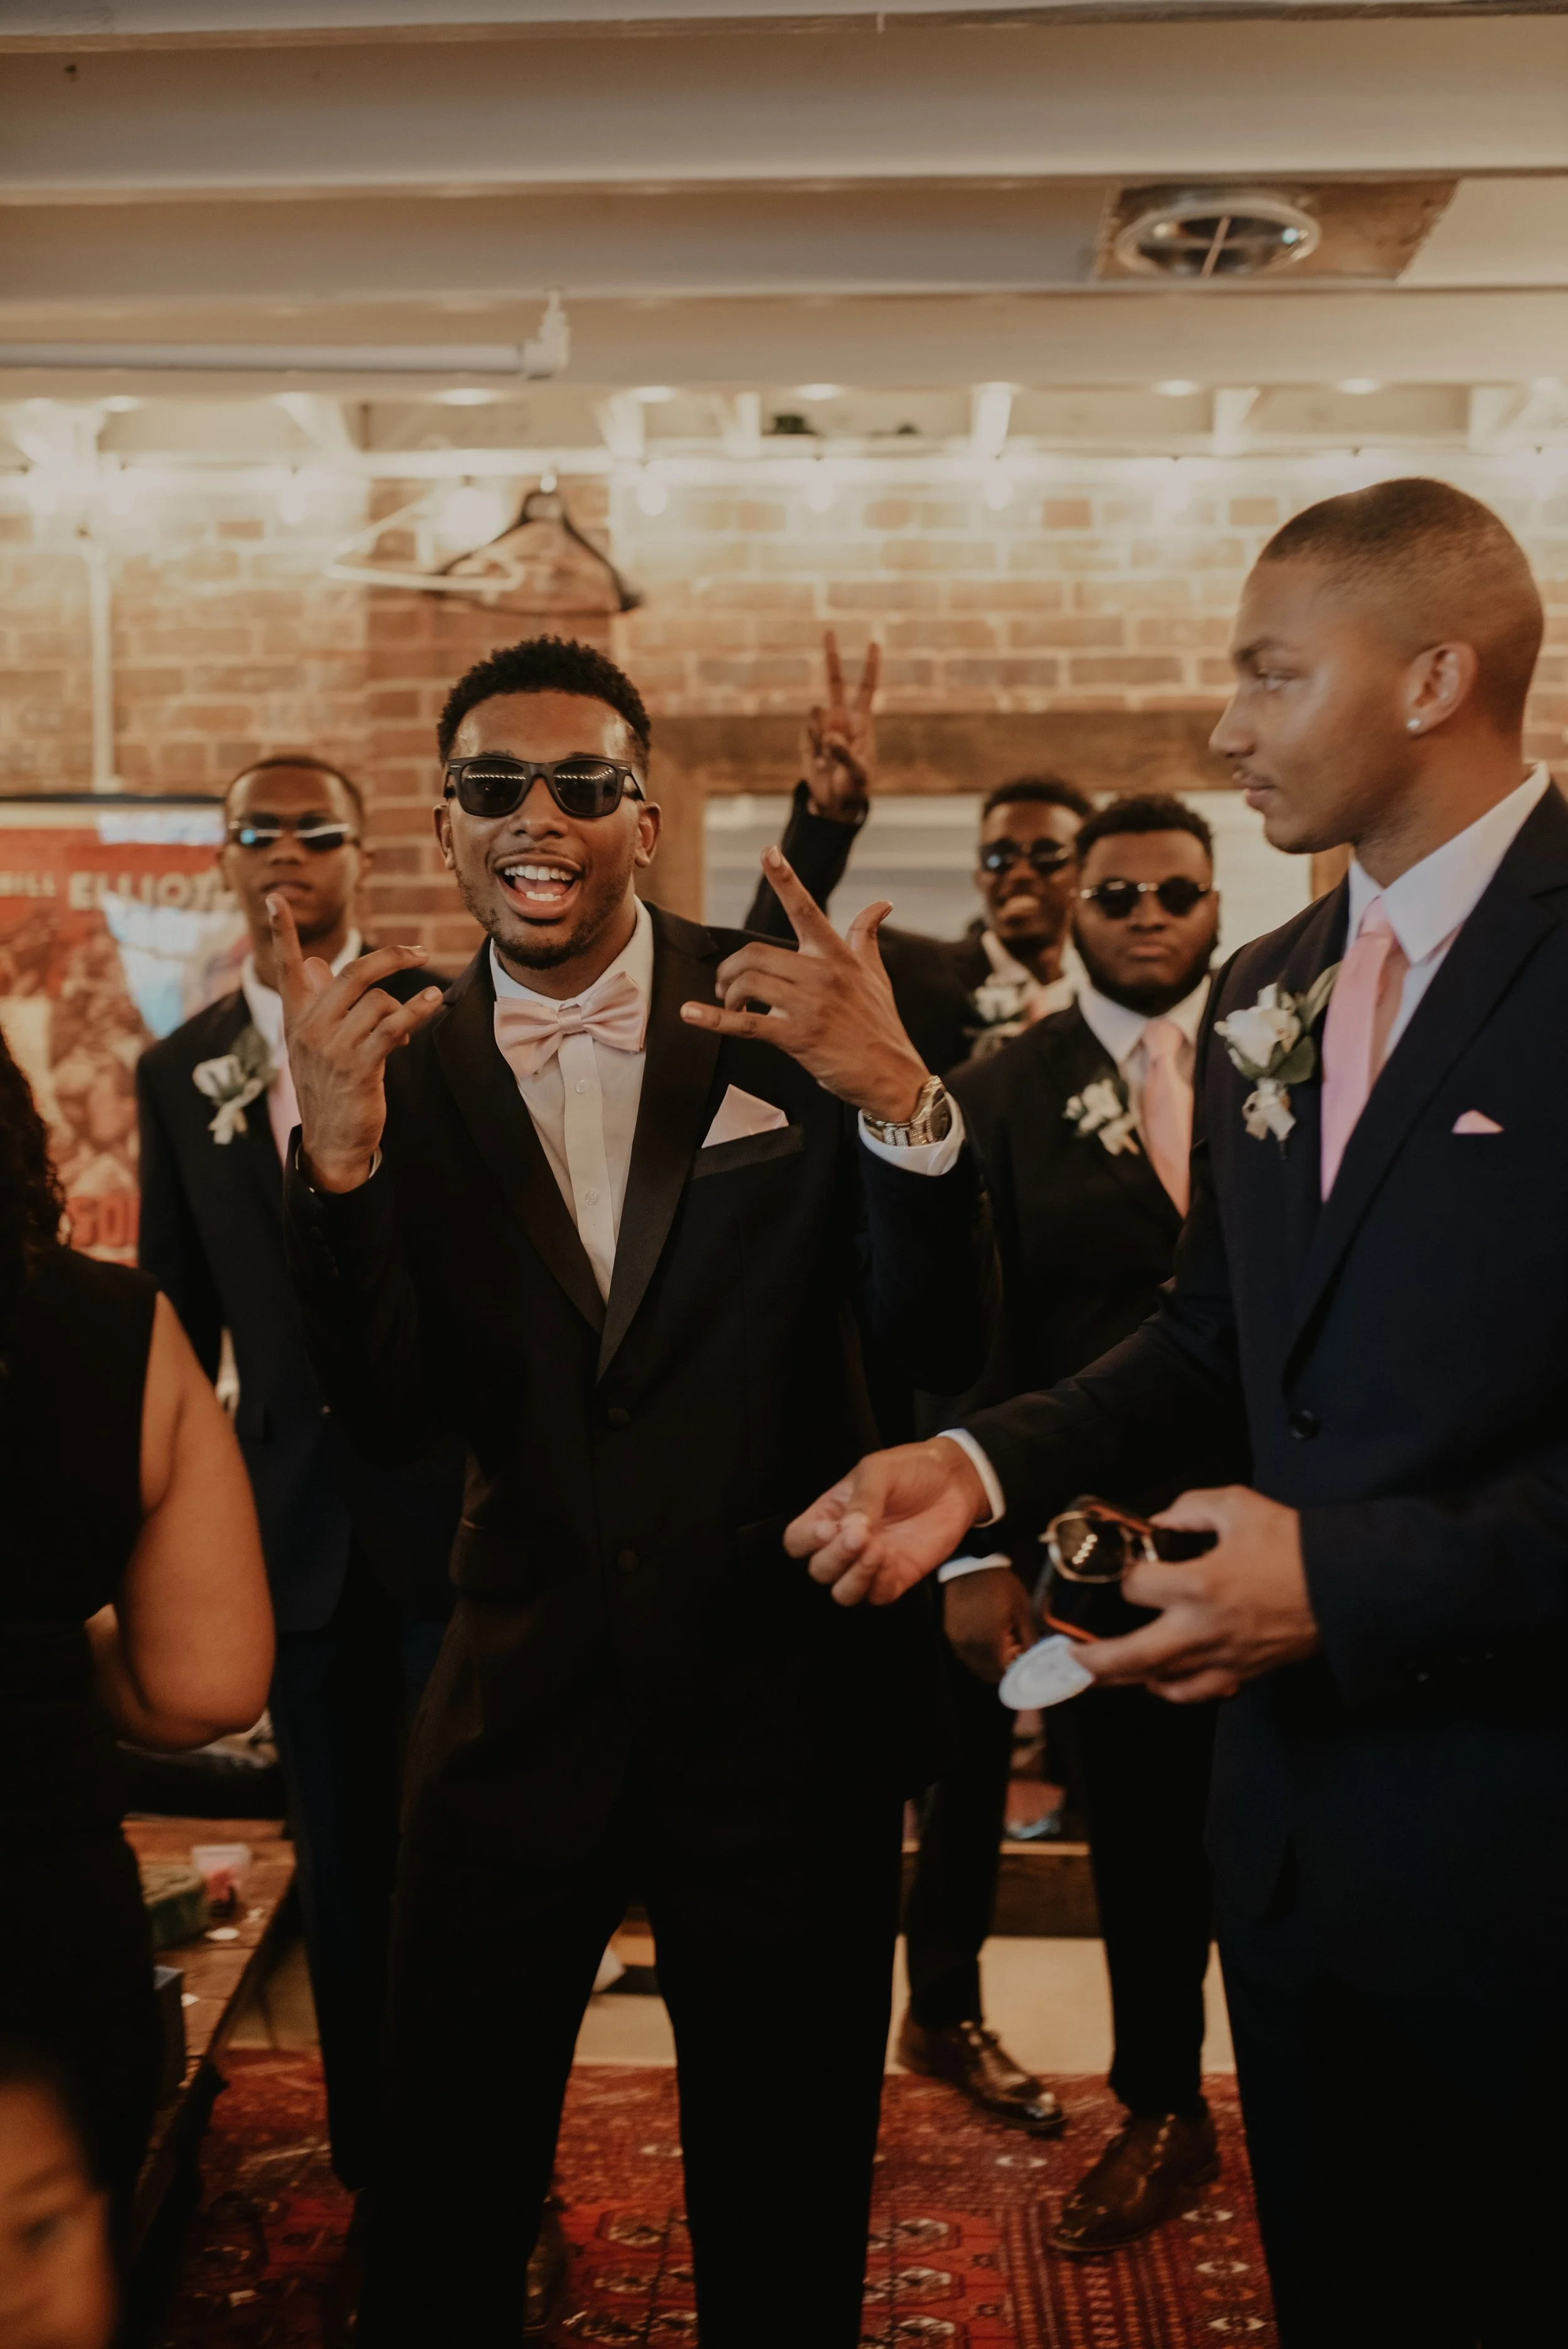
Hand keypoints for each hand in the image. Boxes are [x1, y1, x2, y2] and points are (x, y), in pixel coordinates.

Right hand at [268, 895, 443, 1192]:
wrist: (332, 1140)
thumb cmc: (329, 1086)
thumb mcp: (315, 1042)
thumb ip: (317, 1000)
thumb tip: (315, 962)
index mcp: (296, 1017)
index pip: (286, 967)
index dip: (280, 932)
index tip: (273, 898)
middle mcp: (309, 1027)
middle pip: (353, 973)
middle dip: (391, 959)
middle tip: (419, 952)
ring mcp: (332, 1047)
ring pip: (378, 1002)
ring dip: (402, 1010)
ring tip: (407, 1027)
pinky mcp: (358, 1065)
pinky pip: (391, 1024)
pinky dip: (416, 1009)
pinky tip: (433, 1000)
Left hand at [680, 848, 927, 1121]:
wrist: (891, 1074)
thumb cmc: (880, 1024)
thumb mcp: (877, 975)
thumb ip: (867, 936)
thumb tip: (882, 904)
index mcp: (838, 956)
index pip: (807, 910)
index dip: (786, 880)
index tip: (768, 853)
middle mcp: (823, 974)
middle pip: (756, 954)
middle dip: (731, 968)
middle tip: (727, 985)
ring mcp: (810, 1006)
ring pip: (748, 983)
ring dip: (729, 994)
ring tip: (732, 1005)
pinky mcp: (799, 1037)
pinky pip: (747, 1024)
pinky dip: (714, 1019)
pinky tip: (692, 1014)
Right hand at [785, 1436, 988, 1605]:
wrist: (955, 1480)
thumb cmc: (910, 1469)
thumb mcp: (879, 1471)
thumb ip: (862, 1500)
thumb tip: (849, 1532)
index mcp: (830, 1514)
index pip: (797, 1541)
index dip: (806, 1542)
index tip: (831, 1528)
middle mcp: (845, 1543)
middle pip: (819, 1571)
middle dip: (835, 1558)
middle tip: (861, 1537)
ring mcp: (870, 1564)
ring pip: (843, 1593)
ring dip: (854, 1579)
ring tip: (878, 1551)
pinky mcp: (897, 1577)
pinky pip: (877, 1597)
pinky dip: (880, 1584)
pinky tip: (894, 1559)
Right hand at [802, 631, 877, 820]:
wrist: (835, 804)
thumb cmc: (856, 787)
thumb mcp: (859, 773)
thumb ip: (846, 754)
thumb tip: (830, 735)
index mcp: (862, 722)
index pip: (866, 689)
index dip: (870, 667)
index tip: (874, 643)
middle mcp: (841, 719)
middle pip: (834, 682)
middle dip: (831, 656)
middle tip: (829, 630)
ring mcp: (823, 728)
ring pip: (815, 714)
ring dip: (821, 734)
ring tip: (829, 758)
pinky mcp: (808, 740)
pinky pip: (806, 735)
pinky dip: (812, 750)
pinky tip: (819, 764)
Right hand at [945, 1568, 1034, 1684]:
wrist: (970, 1565)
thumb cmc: (1000, 1585)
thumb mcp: (1021, 1608)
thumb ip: (1029, 1637)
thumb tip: (1038, 1658)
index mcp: (989, 1639)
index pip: (1001, 1671)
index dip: (1013, 1672)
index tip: (1023, 1665)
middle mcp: (969, 1645)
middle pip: (987, 1672)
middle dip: (1002, 1669)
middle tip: (1014, 1656)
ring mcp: (957, 1640)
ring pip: (975, 1664)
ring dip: (989, 1663)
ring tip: (1002, 1646)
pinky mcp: (950, 1634)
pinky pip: (965, 1653)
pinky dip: (977, 1654)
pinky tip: (986, 1640)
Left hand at [1083, 1486, 1318, 1704]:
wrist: (1345, 1584)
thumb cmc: (1294, 1545)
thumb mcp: (1238, 1506)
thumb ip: (1190, 1507)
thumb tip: (1162, 1522)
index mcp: (1198, 1584)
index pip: (1135, 1588)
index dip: (1122, 1577)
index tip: (1123, 1569)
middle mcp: (1203, 1629)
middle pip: (1131, 1658)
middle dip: (1092, 1662)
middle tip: (1068, 1659)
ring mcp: (1223, 1658)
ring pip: (1161, 1682)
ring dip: (1126, 1679)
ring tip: (1100, 1673)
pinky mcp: (1244, 1673)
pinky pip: (1199, 1693)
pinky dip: (1173, 1690)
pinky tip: (1160, 1681)